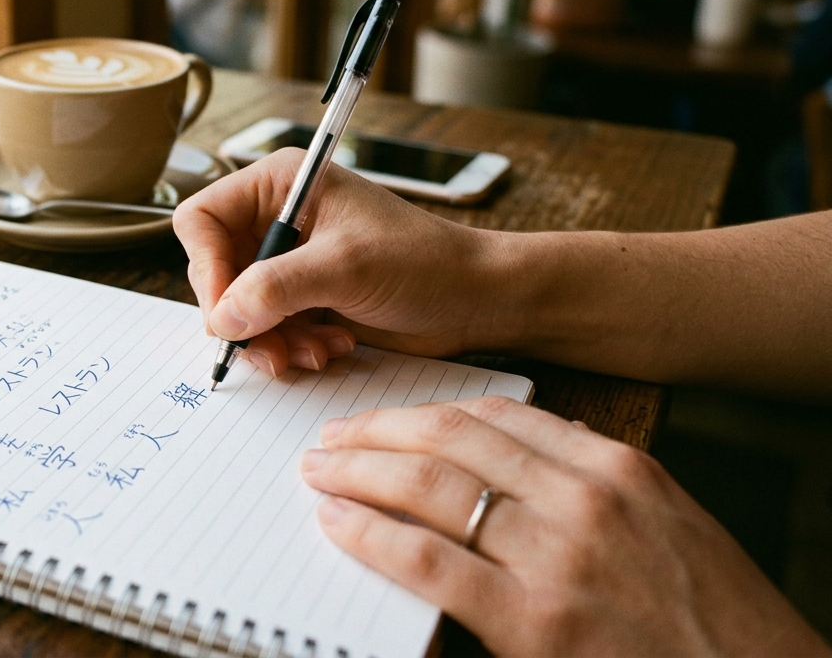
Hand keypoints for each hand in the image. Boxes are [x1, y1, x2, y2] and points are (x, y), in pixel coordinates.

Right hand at [173, 149, 509, 375]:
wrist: (475, 300)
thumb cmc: (425, 262)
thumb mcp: (346, 268)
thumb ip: (277, 288)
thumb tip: (223, 316)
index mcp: (280, 185)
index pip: (202, 220)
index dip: (207, 268)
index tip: (228, 310)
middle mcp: (277, 219)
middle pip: (215, 271)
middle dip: (242, 316)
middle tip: (270, 348)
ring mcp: (289, 261)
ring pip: (238, 309)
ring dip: (269, 340)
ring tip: (313, 351)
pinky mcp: (303, 298)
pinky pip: (266, 329)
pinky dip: (289, 347)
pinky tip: (330, 347)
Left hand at [299, 397, 829, 656]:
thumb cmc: (710, 612)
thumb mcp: (663, 521)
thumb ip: (589, 481)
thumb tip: (509, 457)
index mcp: (614, 467)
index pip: (495, 415)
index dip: (424, 411)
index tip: (384, 415)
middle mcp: (582, 498)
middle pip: (451, 438)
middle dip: (378, 431)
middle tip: (333, 438)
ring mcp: (557, 557)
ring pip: (430, 486)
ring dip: (360, 471)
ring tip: (320, 472)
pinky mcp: (532, 620)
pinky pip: (429, 560)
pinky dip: (371, 534)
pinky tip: (337, 523)